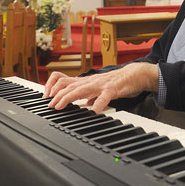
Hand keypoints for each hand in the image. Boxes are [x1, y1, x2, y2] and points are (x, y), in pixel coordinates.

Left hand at [44, 63, 158, 113]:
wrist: (135, 74)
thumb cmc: (119, 82)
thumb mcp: (102, 89)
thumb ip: (93, 96)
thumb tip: (86, 105)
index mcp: (89, 82)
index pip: (68, 83)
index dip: (56, 90)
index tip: (49, 100)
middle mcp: (92, 82)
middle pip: (71, 86)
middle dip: (58, 96)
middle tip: (50, 106)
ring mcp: (102, 85)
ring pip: (82, 89)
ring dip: (70, 97)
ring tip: (61, 105)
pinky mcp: (113, 89)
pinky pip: (105, 96)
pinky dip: (98, 103)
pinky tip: (94, 111)